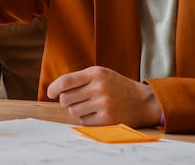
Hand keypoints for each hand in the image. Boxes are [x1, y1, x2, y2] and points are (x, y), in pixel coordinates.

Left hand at [46, 66, 160, 127]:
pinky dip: (86, 119)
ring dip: (77, 110)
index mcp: (96, 73)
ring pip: (73, 111)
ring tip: (89, 106)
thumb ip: (80, 79)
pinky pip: (84, 121)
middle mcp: (99, 87)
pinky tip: (97, 113)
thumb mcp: (101, 74)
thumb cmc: (118, 86)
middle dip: (66, 101)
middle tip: (75, 100)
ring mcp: (104, 104)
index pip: (66, 81)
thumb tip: (56, 90)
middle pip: (66, 98)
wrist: (144, 101)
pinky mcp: (107, 119)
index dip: (54, 88)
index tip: (50, 92)